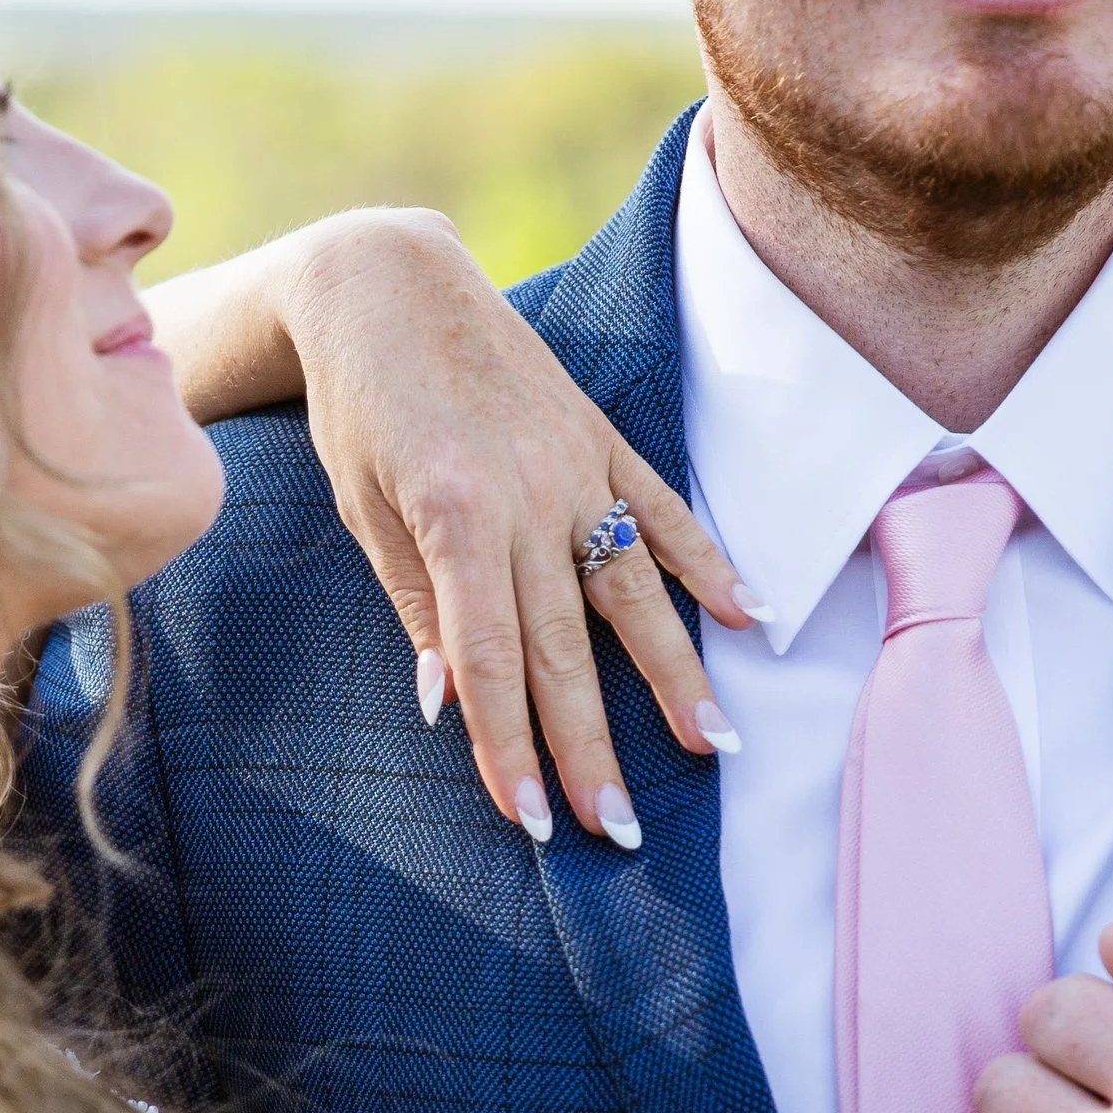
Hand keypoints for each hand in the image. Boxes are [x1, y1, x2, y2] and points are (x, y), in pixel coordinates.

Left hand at [275, 210, 758, 841]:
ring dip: (675, 676)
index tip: (532, 822)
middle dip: (590, 745)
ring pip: (635, 590)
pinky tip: (752, 619)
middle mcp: (528, 494)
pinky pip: (665, 511)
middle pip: (566, 646)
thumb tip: (447, 705)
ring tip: (713, 747)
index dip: (508, 747)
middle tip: (618, 828)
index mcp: (454, 516)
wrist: (387, 284)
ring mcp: (576, 465)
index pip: (487, 659)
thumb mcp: (364, 508)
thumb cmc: (360, 407)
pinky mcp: (601, 437)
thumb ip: (417, 605)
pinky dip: (710, 564)